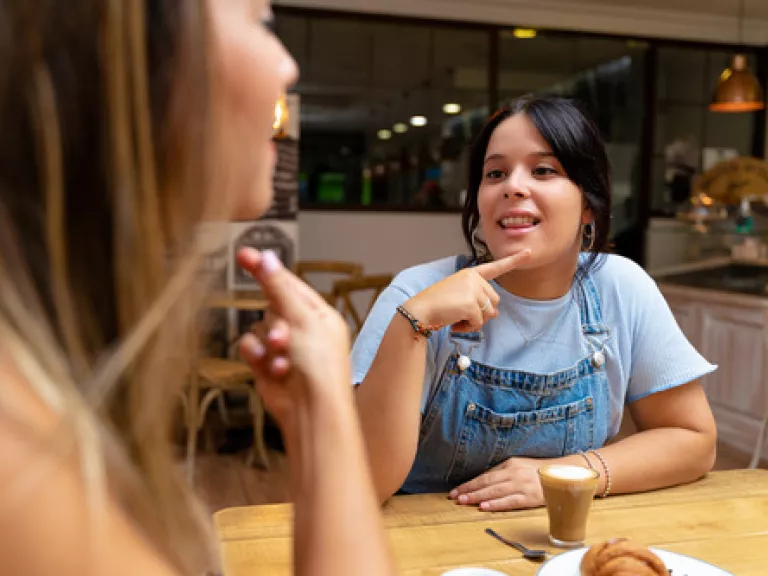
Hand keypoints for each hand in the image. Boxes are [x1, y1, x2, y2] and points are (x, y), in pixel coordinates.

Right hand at [235, 248, 351, 427]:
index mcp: (319, 314)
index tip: (243, 255)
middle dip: (274, 322)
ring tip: (284, 359)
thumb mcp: (302, 320)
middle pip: (271, 306)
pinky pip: (251, 348)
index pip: (289, 284)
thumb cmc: (320, 368)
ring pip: (258, 328)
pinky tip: (273, 369)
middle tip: (283, 338)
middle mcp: (303, 329)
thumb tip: (266, 258)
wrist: (311, 411)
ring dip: (268, 344)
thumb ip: (280, 289)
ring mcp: (284, 347)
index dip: (266, 269)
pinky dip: (259, 357)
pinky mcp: (267, 364)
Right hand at [405, 250, 530, 332]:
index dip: (513, 260)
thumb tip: (494, 313)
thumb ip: (477, 300)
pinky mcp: (471, 304)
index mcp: (470, 274)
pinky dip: (469, 328)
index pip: (495, 267)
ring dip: (475, 322)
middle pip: (494, 301)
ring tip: (457, 318)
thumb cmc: (436, 305)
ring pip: (489, 313)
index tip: (528, 253)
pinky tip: (455, 323)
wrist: (420, 311)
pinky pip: (479, 322)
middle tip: (462, 315)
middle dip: (482, 313)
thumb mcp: (459, 297)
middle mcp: (473, 279)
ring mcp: (473, 290)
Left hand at [448, 457, 545, 511]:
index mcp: (509, 465)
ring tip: (464, 502)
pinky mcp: (529, 497)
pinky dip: (495, 504)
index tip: (456, 491)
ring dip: (477, 497)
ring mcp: (521, 485)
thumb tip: (482, 483)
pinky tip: (484, 506)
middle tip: (455, 497)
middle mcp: (513, 474)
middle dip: (469, 490)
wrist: (562, 474)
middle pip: (486, 483)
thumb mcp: (518, 466)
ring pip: (494, 492)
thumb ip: (502, 473)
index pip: (484, 476)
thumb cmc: (537, 471)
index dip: (469, 484)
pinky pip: (509, 502)